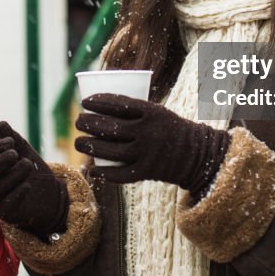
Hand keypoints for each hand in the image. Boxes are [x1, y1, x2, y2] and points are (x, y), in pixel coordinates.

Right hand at [0, 122, 67, 236]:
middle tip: (15, 154)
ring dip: (10, 176)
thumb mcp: (24, 150)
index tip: (11, 142)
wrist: (51, 193)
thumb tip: (1, 124)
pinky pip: (5, 207)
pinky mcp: (7, 214)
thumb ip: (12, 138)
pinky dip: (16, 194)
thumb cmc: (32, 169)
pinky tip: (28, 185)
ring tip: (26, 165)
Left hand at [74, 94, 229, 194]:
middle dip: (88, 123)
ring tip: (78, 142)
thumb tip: (99, 108)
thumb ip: (134, 111)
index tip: (84, 101)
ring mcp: (147, 153)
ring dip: (90, 146)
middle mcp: (149, 131)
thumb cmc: (170, 128)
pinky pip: (121, 174)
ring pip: (111, 151)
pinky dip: (104, 173)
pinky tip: (92, 169)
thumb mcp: (158, 112)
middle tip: (78, 121)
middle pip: (110, 127)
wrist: (197, 154)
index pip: (118, 104)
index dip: (98, 101)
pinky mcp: (147, 172)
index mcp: (152, 111)